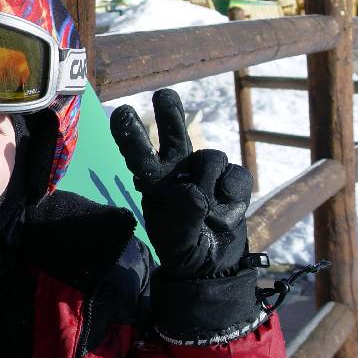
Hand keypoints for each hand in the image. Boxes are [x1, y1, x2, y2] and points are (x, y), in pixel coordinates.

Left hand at [109, 89, 252, 278]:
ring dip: (210, 181)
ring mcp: (204, 171)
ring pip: (210, 157)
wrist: (214, 262)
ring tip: (209, 213)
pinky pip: (235, 176)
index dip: (129, 132)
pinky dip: (233, 194)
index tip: (122, 112)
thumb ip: (182, 219)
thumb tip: (195, 191)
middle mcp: (176, 168)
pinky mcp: (231, 180)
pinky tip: (226, 212)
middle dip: (169, 112)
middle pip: (172, 133)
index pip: (137, 152)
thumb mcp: (176, 241)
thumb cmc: (183, 246)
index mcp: (152, 179)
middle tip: (163, 95)